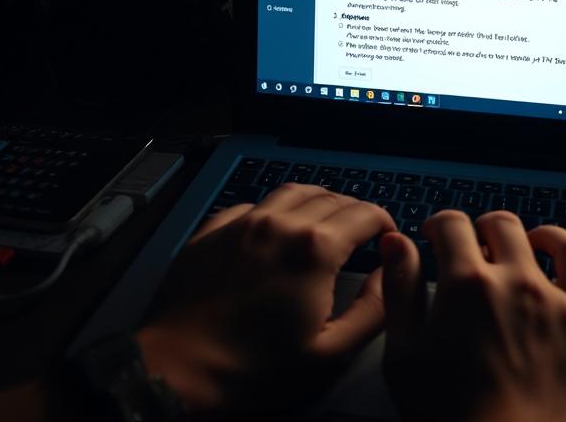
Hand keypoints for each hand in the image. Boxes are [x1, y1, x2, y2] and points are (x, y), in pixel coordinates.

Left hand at [136, 183, 394, 415]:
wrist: (177, 373)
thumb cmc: (254, 371)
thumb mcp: (331, 353)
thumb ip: (374, 309)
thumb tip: (388, 274)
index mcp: (315, 249)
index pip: (366, 213)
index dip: (385, 223)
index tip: (387, 239)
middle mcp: (281, 224)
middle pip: (333, 197)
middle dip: (355, 213)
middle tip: (361, 236)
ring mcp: (242, 224)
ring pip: (293, 191)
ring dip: (318, 203)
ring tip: (324, 224)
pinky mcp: (212, 232)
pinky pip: (253, 205)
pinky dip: (274, 211)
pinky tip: (275, 233)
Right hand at [380, 210, 565, 421]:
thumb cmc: (454, 417)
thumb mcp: (404, 355)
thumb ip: (400, 290)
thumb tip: (397, 244)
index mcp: (464, 285)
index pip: (451, 224)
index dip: (438, 225)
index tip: (434, 236)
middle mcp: (511, 281)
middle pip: (495, 224)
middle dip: (476, 229)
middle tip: (467, 247)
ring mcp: (552, 296)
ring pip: (536, 236)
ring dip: (515, 235)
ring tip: (505, 245)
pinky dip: (561, 243)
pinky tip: (549, 247)